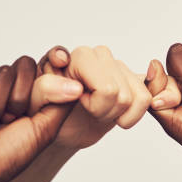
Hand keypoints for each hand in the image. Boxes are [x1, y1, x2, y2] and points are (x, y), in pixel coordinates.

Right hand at [0, 51, 82, 181]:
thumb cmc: (10, 154)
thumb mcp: (44, 129)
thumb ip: (60, 103)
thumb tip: (77, 85)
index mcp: (34, 91)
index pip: (47, 63)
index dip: (55, 57)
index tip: (61, 60)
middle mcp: (12, 83)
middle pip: (25, 65)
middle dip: (22, 97)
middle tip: (11, 120)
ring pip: (2, 74)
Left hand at [42, 45, 178, 149]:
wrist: (58, 126)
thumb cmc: (44, 111)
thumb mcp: (34, 102)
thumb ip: (46, 88)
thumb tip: (76, 87)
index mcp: (77, 56)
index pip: (107, 88)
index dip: (94, 105)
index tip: (74, 102)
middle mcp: (99, 55)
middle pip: (121, 95)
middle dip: (104, 111)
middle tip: (85, 110)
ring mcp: (118, 66)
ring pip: (137, 97)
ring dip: (118, 114)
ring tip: (97, 111)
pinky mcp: (131, 79)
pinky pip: (148, 97)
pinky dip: (134, 115)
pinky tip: (116, 115)